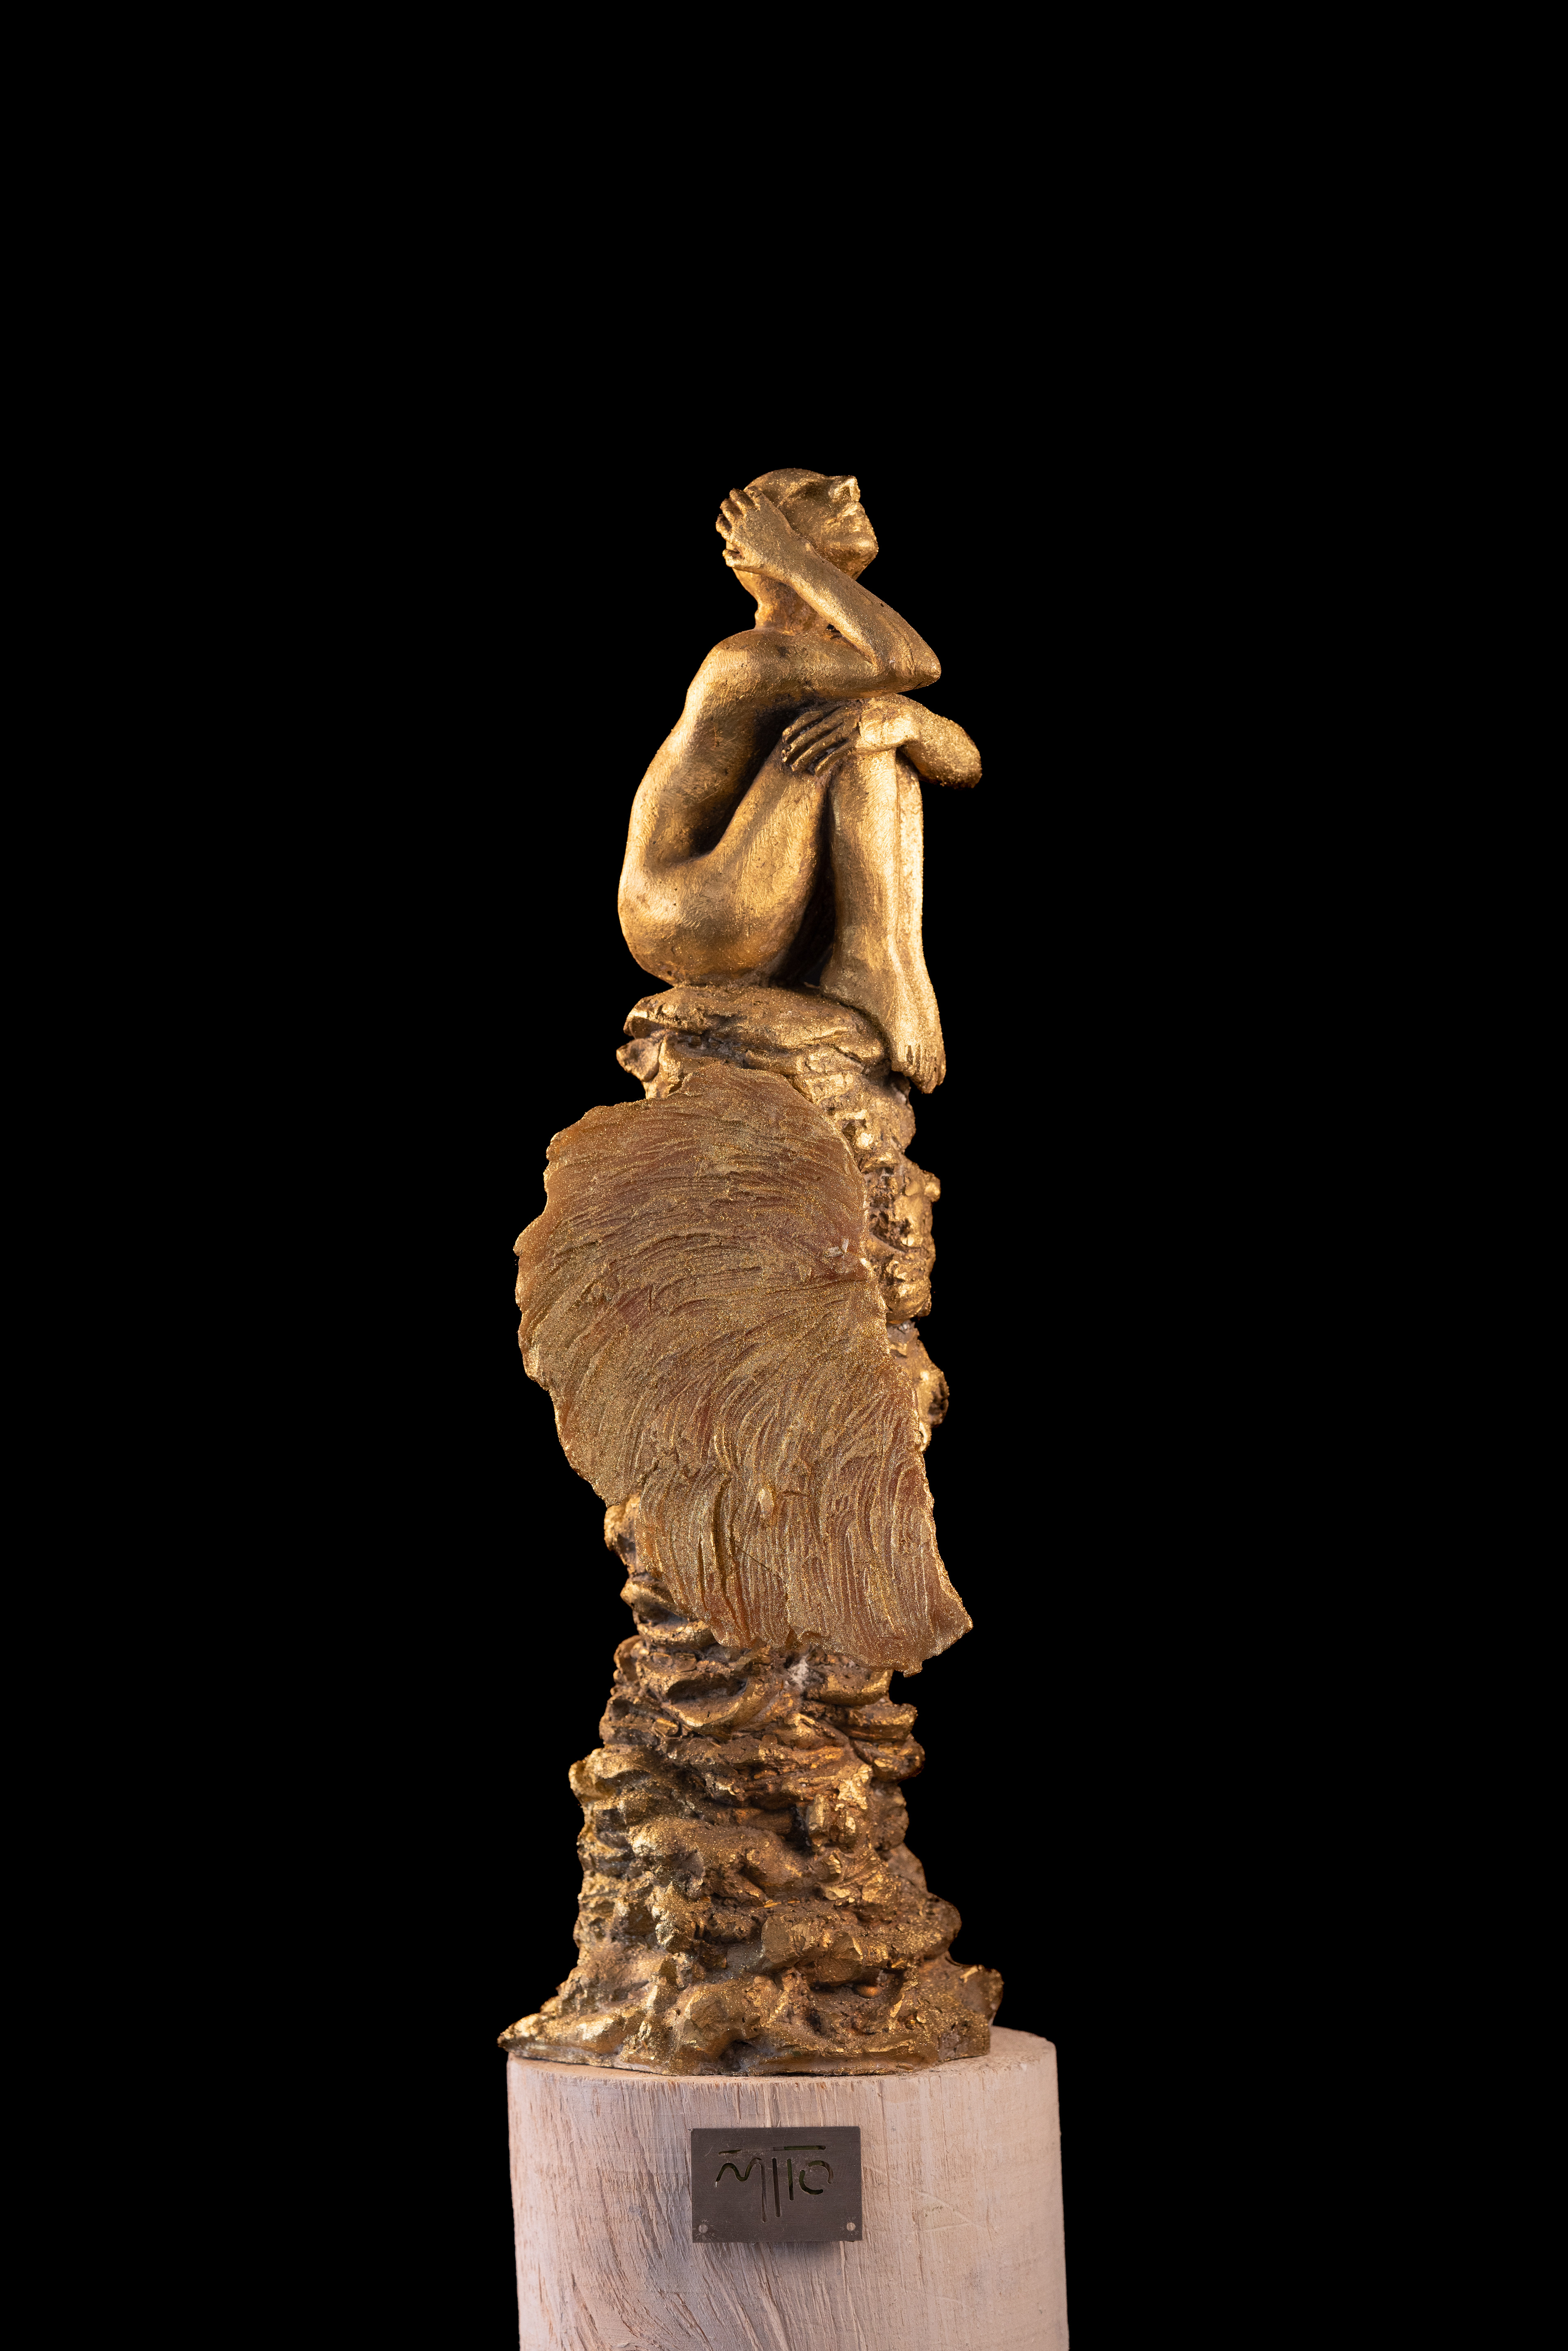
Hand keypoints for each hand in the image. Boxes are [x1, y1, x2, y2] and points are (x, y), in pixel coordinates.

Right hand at [715, 486, 802, 577]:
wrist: (788, 556)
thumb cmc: (768, 564)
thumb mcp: (745, 566)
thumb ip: (731, 559)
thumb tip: (724, 552)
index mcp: (735, 537)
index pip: (721, 524)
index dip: (720, 521)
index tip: (722, 518)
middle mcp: (741, 523)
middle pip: (726, 507)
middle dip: (725, 505)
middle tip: (727, 503)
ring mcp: (753, 513)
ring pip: (737, 496)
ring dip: (734, 494)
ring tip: (734, 493)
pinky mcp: (765, 507)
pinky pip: (753, 492)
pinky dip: (750, 491)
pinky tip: (750, 492)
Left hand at [779, 696, 919, 774]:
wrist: (905, 719)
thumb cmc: (882, 714)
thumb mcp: (860, 707)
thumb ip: (843, 711)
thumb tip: (830, 721)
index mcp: (839, 705)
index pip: (810, 716)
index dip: (795, 727)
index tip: (784, 737)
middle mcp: (841, 715)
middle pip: (810, 732)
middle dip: (794, 745)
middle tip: (784, 757)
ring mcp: (848, 728)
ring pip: (818, 744)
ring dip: (803, 757)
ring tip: (793, 767)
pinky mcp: (857, 743)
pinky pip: (834, 755)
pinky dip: (822, 764)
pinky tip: (814, 772)